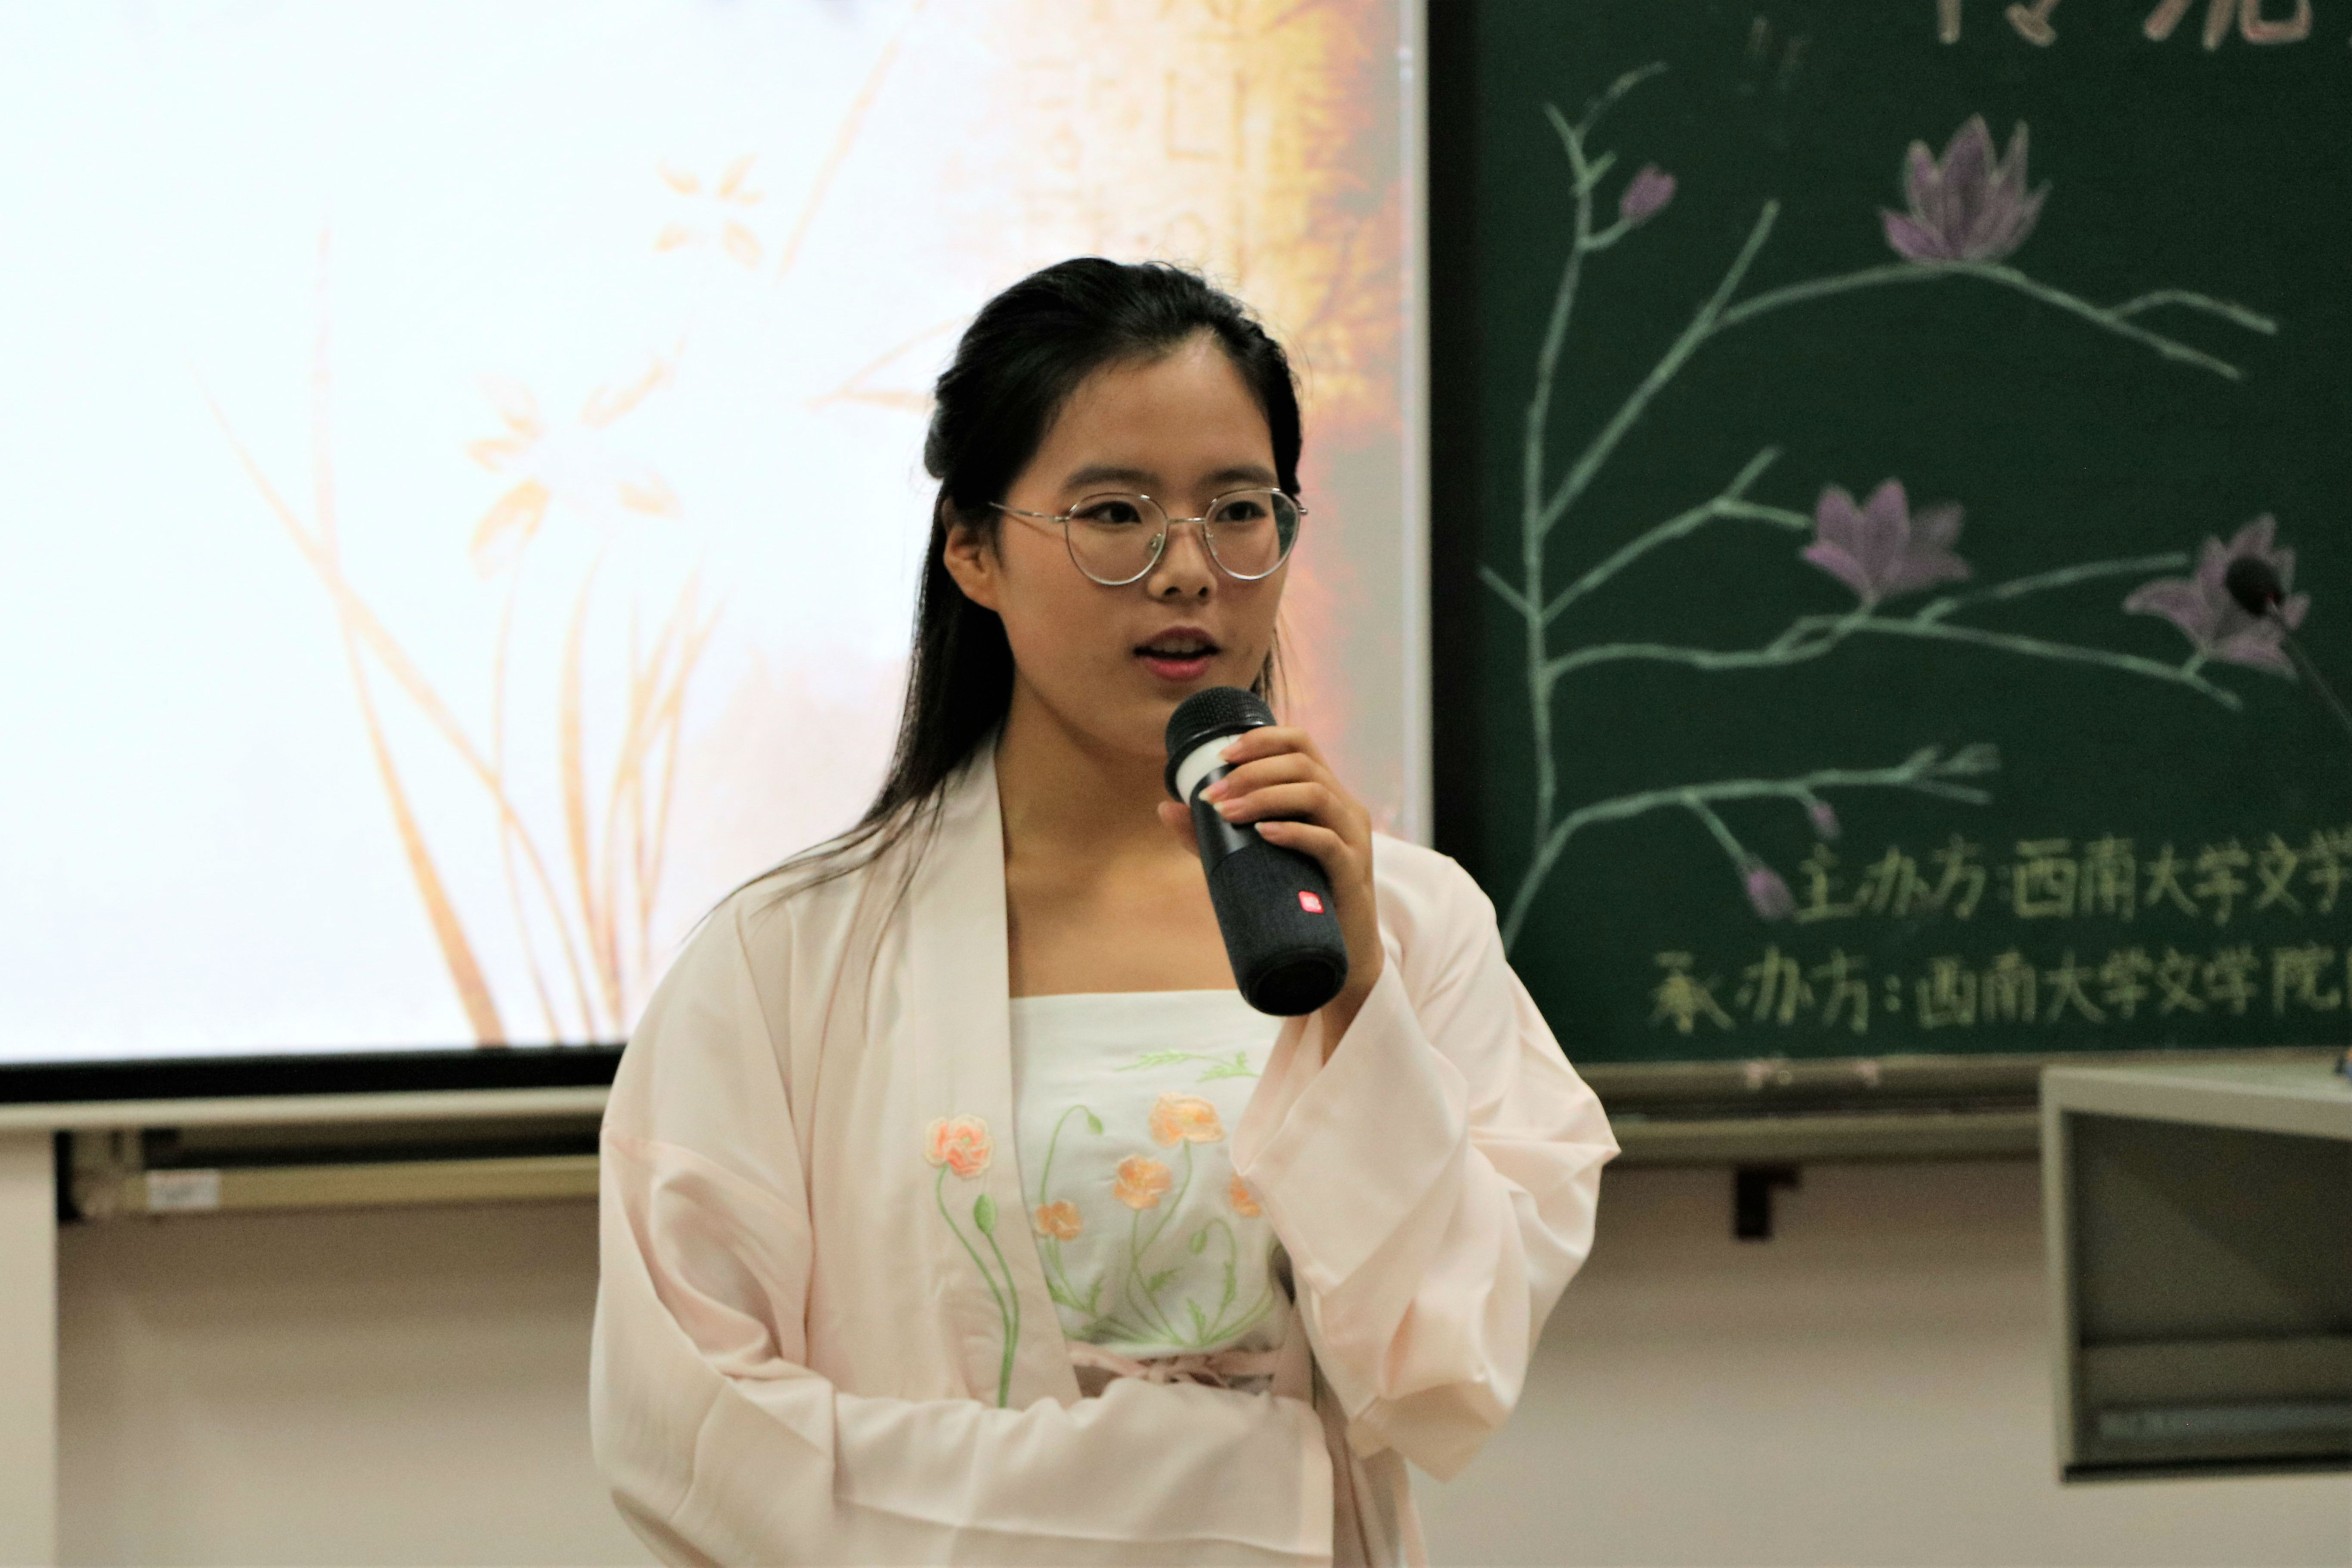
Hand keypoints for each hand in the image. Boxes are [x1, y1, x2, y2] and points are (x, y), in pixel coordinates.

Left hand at [1155, 725, 1381, 1049]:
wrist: (1336, 953)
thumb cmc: (1295, 896)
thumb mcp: (1251, 859)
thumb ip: (1211, 836)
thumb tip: (1164, 807)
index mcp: (1324, 795)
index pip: (1301, 743)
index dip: (1262, 739)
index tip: (1222, 756)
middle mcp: (1344, 808)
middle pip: (1304, 764)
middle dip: (1252, 773)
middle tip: (1213, 796)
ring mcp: (1353, 838)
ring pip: (1316, 794)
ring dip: (1265, 797)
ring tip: (1229, 813)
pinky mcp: (1353, 872)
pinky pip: (1327, 841)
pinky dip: (1292, 832)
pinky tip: (1263, 833)